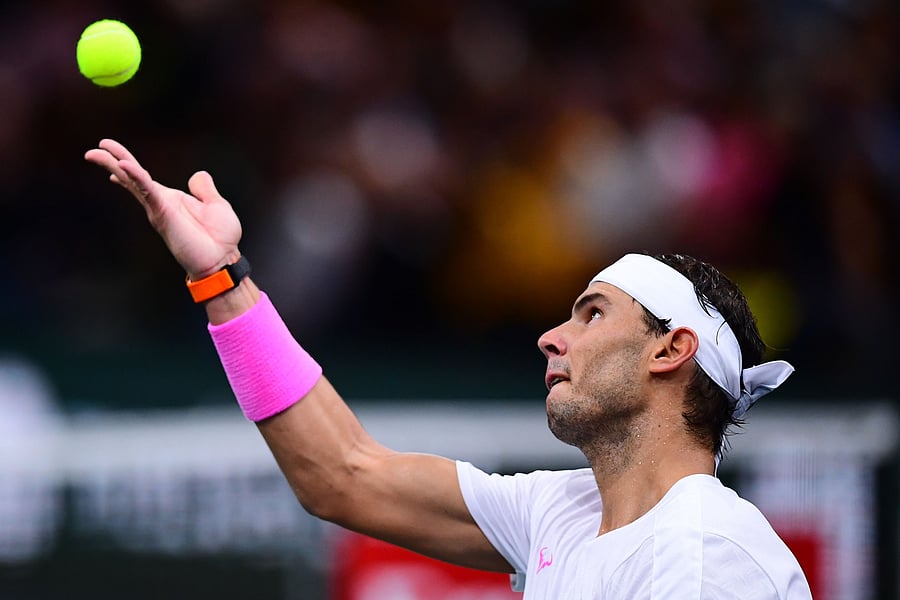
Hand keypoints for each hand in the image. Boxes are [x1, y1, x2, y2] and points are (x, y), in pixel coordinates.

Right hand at [85, 138, 242, 279]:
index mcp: (171, 200)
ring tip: (95, 153)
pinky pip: (147, 191)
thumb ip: (205, 189)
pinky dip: (136, 177)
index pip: (145, 181)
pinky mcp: (163, 214)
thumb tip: (199, 175)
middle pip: (132, 178)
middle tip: (94, 149)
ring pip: (133, 181)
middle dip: (113, 162)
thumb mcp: (217, 205)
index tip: (116, 160)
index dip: (130, 169)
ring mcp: (159, 209)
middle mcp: (160, 204)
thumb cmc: (220, 239)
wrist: (222, 259)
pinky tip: (124, 166)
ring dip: (115, 165)